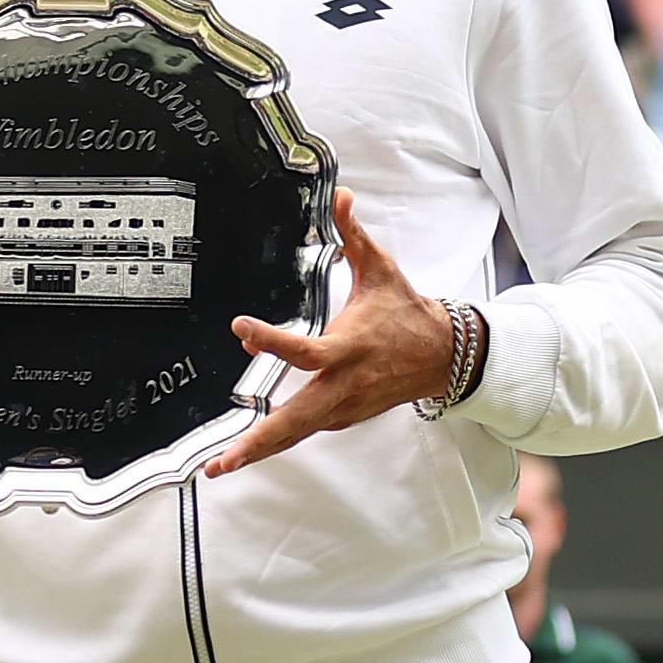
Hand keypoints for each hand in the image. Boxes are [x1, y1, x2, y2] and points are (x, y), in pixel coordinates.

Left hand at [204, 190, 445, 475]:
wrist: (443, 356)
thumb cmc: (406, 313)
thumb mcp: (381, 269)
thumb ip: (353, 234)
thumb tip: (341, 195)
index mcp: (348, 347)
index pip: (304, 350)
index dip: (271, 341)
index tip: (240, 328)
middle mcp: (343, 385)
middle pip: (295, 419)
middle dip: (257, 442)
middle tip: (222, 460)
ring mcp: (343, 407)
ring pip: (296, 433)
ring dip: (259, 450)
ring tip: (219, 466)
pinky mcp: (342, 418)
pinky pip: (304, 430)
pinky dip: (277, 438)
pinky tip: (247, 447)